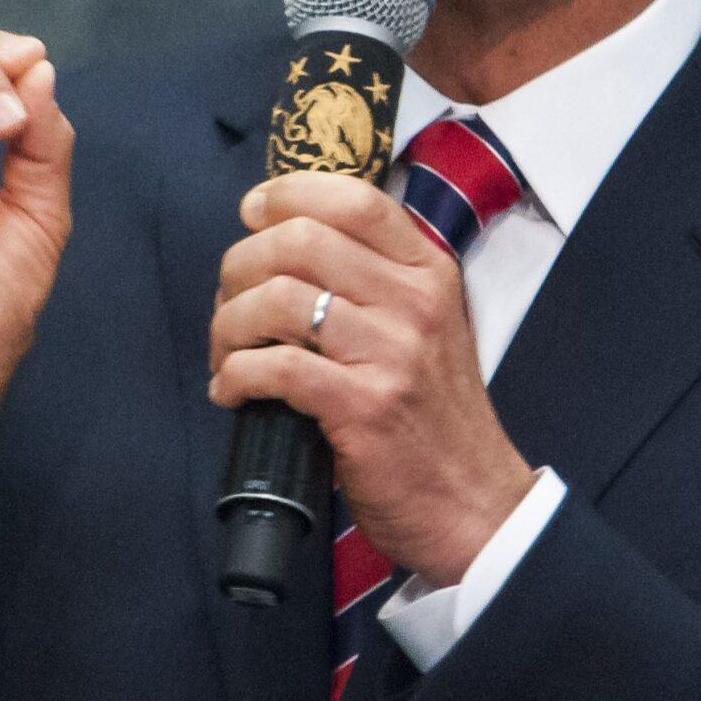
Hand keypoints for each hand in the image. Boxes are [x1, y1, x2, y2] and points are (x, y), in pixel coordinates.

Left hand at [206, 172, 535, 584]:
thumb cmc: (435, 419)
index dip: (288, 195)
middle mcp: (414, 304)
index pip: (354, 199)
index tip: (252, 213)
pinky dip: (235, 375)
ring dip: (229, 324)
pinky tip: (232, 391)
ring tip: (225, 353)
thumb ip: (376, 282)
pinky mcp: (364, 408)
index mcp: (429, 273)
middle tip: (228, 300)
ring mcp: (391, 354)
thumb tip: (288, 244)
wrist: (474, 505)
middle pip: (301, 240)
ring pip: (278, 299)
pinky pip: (275, 367)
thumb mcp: (428, 328)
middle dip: (241, 265)